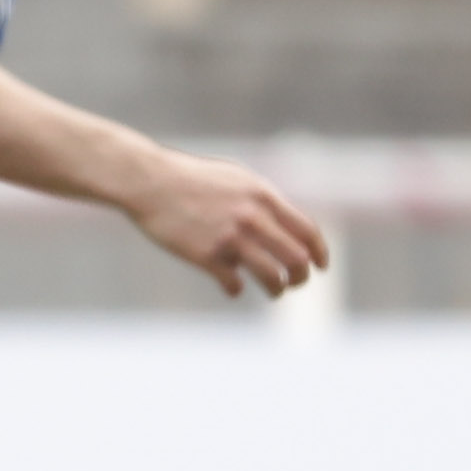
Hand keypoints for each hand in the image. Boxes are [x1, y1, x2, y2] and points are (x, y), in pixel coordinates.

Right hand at [130, 151, 331, 299]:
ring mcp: (229, 237)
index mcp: (263, 196)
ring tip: (274, 292)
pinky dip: (235, 289)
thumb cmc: (191, 178)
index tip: (320, 266)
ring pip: (272, 276)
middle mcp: (252, 217)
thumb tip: (284, 223)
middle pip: (296, 258)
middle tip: (296, 282)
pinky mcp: (205, 255)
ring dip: (277, 289)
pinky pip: (233, 283)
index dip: (319, 252)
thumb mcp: (235, 178)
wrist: (149, 181)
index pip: (307, 231)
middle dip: (301, 276)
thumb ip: (262, 200)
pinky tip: (231, 287)